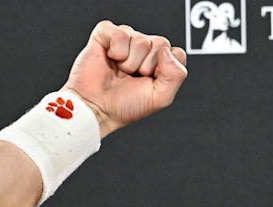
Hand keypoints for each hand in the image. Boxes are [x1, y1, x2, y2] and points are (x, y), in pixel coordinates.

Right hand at [62, 20, 188, 137]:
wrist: (96, 107)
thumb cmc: (125, 105)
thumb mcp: (160, 98)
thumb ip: (176, 75)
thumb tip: (167, 51)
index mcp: (160, 63)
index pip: (177, 53)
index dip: (164, 69)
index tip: (150, 81)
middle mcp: (145, 49)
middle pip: (161, 44)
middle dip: (147, 66)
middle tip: (133, 77)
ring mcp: (126, 40)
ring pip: (141, 39)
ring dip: (130, 62)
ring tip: (120, 71)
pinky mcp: (107, 34)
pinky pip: (121, 33)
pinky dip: (117, 50)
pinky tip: (111, 59)